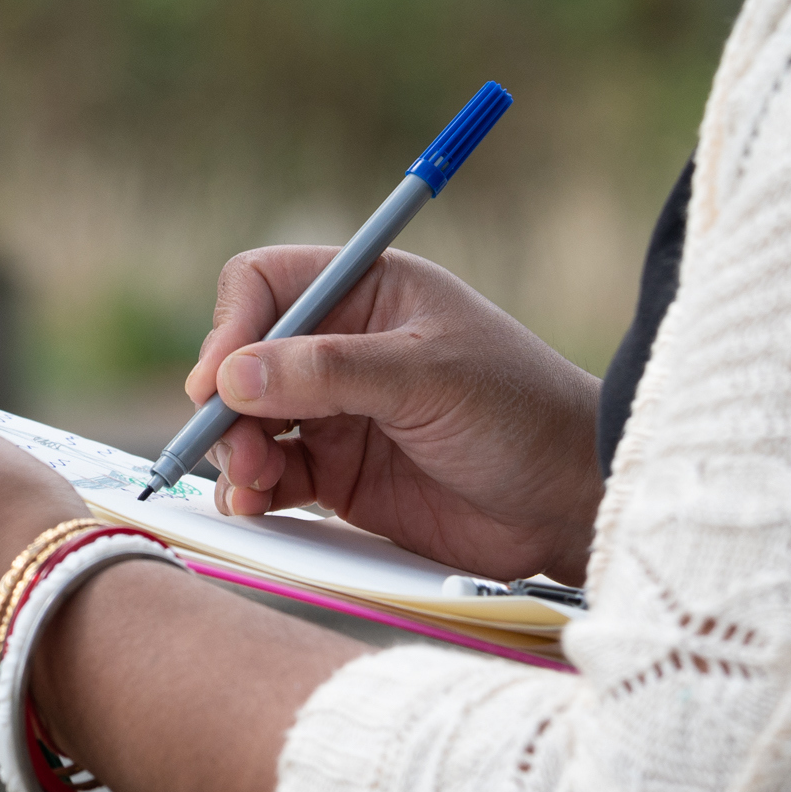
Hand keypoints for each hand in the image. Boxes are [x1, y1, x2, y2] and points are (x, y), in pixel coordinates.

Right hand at [185, 248, 604, 584]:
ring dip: (234, 452)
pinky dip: (251, 490)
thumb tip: (233, 376)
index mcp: (370, 294)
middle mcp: (343, 347)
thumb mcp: (427, 378)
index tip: (220, 383)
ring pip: (248, 422)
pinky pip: (271, 476)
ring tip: (252, 485)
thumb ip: (329, 373)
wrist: (570, 503)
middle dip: (226, 403)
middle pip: (244, 358)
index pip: (265, 286)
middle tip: (236, 447)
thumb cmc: (520, 415)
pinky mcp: (340, 476)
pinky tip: (255, 506)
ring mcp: (338, 414)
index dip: (232, 328)